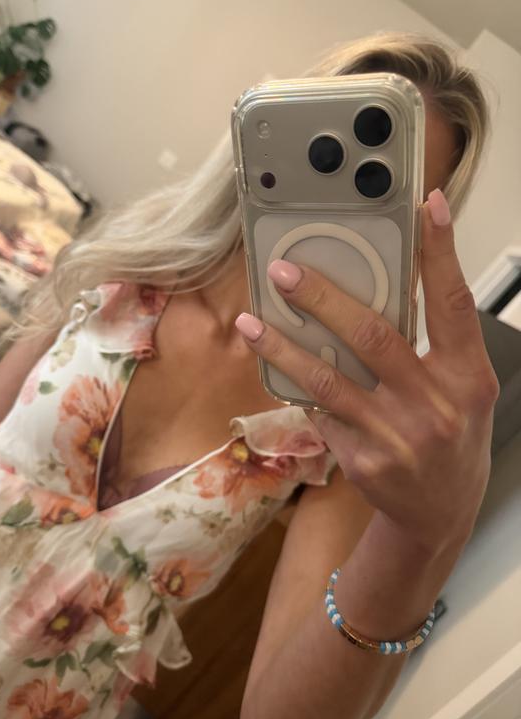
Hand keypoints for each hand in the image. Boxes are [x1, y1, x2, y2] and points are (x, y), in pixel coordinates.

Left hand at [235, 189, 498, 555]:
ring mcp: (394, 436)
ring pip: (328, 378)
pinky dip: (297, 385)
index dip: (442, 253)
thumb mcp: (461, 391)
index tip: (427, 206)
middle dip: (322, 298)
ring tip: (250, 321)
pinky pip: (319, 411)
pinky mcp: (360, 459)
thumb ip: (433, 347)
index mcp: (467, 380)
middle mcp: (433, 407)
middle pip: (373, 335)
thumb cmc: (452, 439)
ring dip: (283, 345)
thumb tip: (385, 290)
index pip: (455, 305)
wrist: (439, 512)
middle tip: (285, 271)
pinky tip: (274, 367)